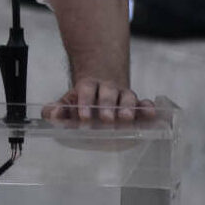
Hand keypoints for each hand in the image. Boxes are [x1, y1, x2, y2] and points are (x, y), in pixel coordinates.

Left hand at [41, 76, 155, 122]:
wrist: (101, 86)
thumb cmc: (83, 101)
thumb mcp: (67, 103)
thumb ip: (55, 110)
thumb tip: (53, 114)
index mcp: (88, 86)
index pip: (86, 90)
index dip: (84, 102)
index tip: (84, 116)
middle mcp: (107, 88)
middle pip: (108, 93)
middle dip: (107, 105)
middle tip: (106, 118)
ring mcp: (123, 95)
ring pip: (127, 97)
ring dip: (128, 107)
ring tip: (127, 118)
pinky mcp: (136, 105)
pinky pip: (143, 104)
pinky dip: (147, 108)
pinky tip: (151, 113)